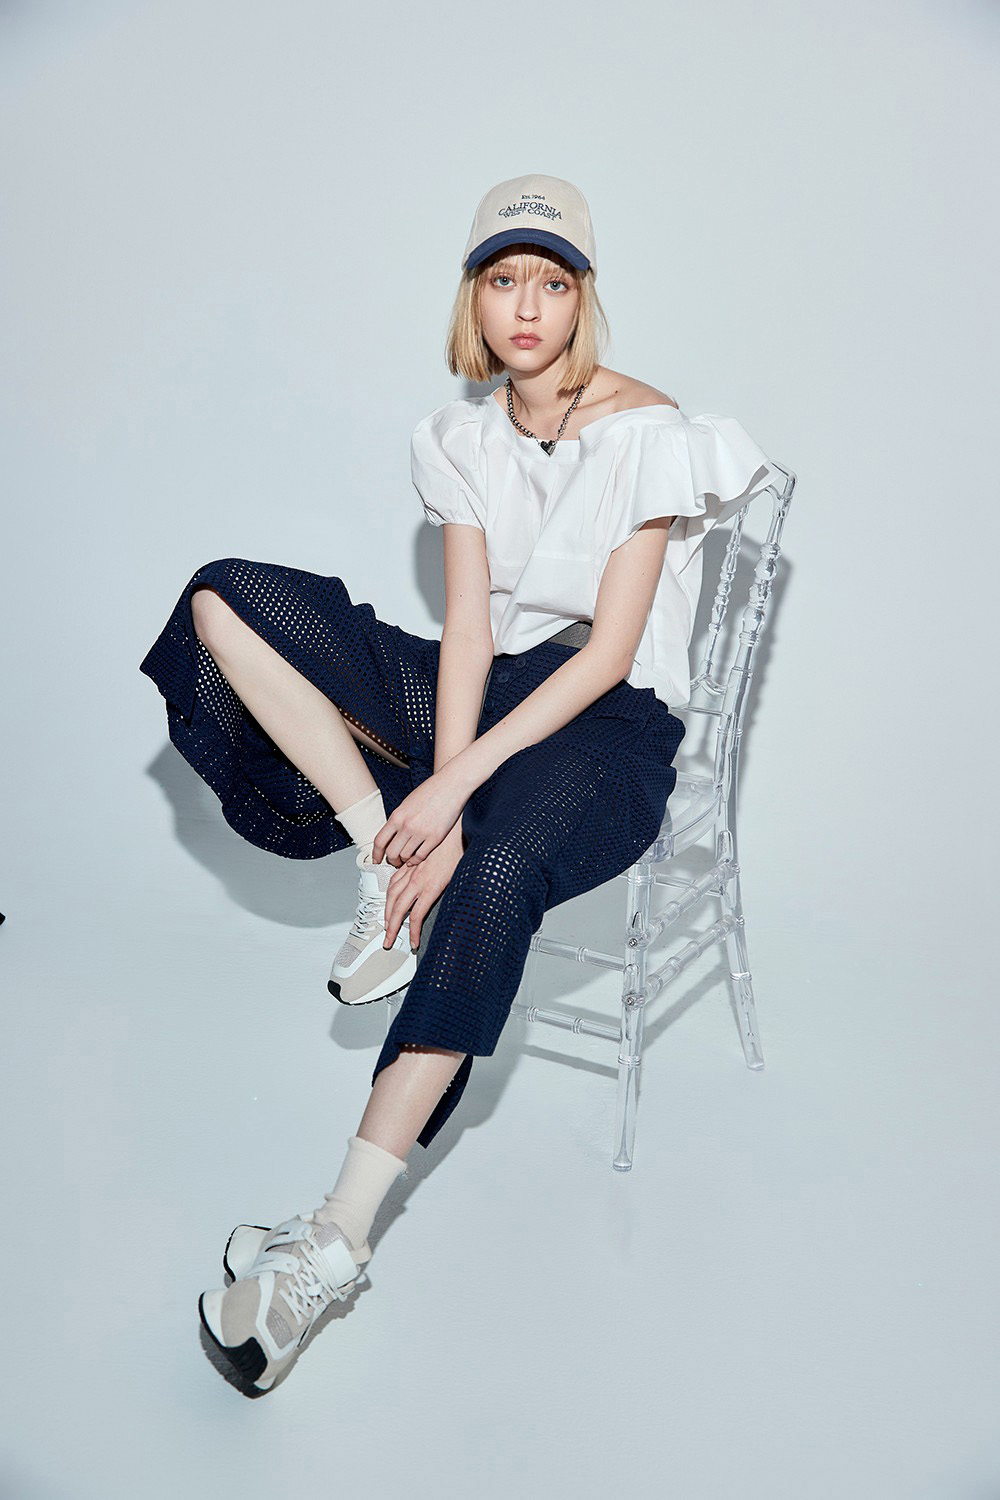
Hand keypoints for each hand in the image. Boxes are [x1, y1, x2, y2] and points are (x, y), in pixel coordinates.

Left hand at [371, 763, 469, 867]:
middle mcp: (407, 825)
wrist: (450, 785)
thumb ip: (398, 820)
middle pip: (391, 853)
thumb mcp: (407, 804)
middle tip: (395, 861)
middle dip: (392, 860)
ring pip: (405, 856)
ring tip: (407, 858)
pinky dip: (417, 860)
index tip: (376, 860)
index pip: (380, 841)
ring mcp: (421, 832)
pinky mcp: (435, 838)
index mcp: (397, 816)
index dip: (376, 854)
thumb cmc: (430, 791)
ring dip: (405, 860)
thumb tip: (391, 836)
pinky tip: (417, 857)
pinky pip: (421, 856)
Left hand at [382, 825, 464, 948]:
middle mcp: (411, 873)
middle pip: (391, 899)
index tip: (388, 914)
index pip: (392, 885)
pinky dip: (413, 930)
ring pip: (399, 909)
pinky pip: (417, 915)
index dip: (387, 902)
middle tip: (385, 933)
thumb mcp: (436, 848)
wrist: (460, 831)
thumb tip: (434, 870)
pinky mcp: (431, 889)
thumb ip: (431, 861)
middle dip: (386, 918)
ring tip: (391, 940)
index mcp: (412, 864)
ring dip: (393, 927)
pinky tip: (414, 941)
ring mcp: (419, 881)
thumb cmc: (451, 837)